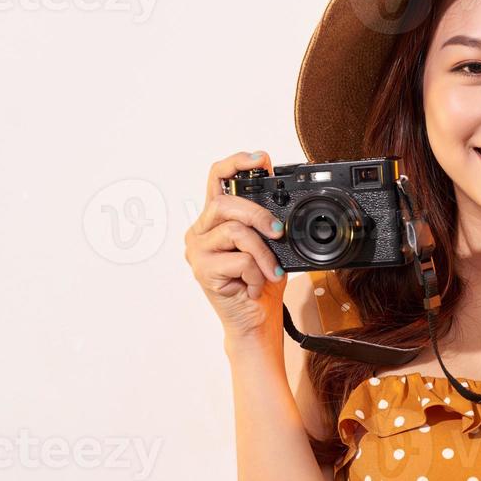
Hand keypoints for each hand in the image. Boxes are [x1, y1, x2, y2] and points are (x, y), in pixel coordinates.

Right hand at [185, 150, 288, 345]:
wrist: (256, 322)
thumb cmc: (261, 284)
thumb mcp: (270, 246)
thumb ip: (267, 223)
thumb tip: (283, 207)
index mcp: (215, 220)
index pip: (216, 178)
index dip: (235, 163)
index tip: (259, 158)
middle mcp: (200, 231)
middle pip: (225, 202)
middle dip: (258, 214)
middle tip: (278, 232)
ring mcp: (197, 251)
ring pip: (235, 231)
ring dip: (263, 253)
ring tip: (270, 272)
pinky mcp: (202, 271)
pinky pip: (239, 259)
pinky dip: (256, 274)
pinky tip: (253, 286)